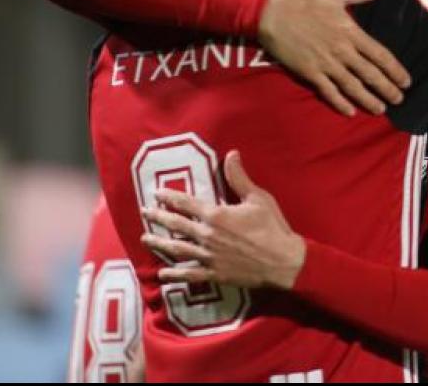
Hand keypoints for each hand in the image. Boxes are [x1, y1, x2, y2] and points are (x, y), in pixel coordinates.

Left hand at [140, 151, 305, 290]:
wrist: (283, 262)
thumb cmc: (272, 227)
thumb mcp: (258, 198)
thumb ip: (239, 178)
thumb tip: (231, 154)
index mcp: (215, 215)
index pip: (185, 203)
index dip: (169, 197)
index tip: (156, 193)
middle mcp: (206, 236)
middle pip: (176, 225)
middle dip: (158, 217)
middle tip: (144, 212)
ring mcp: (208, 256)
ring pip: (177, 249)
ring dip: (159, 243)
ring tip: (145, 238)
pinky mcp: (214, 274)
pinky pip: (189, 274)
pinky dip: (174, 274)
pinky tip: (162, 274)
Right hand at [258, 0, 411, 116]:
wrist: (272, 13)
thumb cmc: (305, 2)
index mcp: (351, 32)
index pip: (380, 55)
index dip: (395, 70)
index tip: (406, 81)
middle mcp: (342, 50)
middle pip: (371, 74)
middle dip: (387, 89)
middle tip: (399, 100)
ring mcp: (326, 63)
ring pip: (353, 86)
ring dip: (369, 99)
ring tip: (381, 109)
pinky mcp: (310, 72)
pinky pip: (328, 92)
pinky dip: (340, 103)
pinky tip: (350, 111)